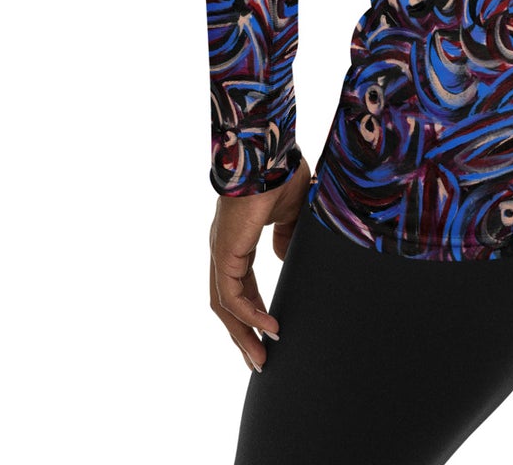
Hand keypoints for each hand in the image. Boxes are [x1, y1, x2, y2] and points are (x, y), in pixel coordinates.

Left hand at [208, 157, 310, 370]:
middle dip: (243, 333)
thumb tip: (285, 258)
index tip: (271, 332)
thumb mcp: (290, 211)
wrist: (268, 152)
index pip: (241, 285)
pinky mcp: (225, 252)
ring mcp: (221, 251)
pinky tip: (269, 327)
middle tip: (260, 360)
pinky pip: (232, 295)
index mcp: (237, 240)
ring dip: (242, 334)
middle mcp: (224, 249)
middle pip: (228, 303)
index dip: (254, 310)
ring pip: (225, 306)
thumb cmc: (280, 172)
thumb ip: (286, 236)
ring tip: (261, 357)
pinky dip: (249, 314)